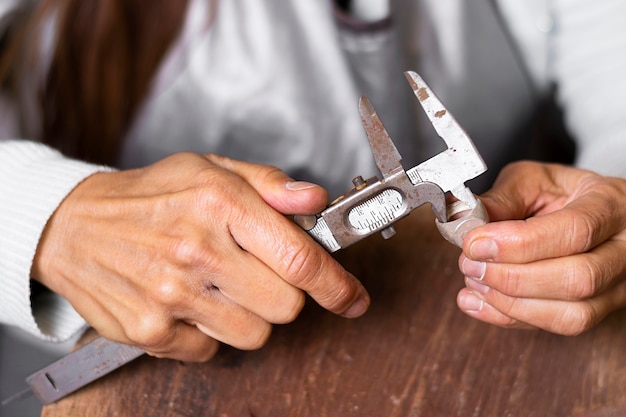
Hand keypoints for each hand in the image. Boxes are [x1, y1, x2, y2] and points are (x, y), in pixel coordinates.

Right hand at [32, 153, 369, 360]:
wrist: (74, 227)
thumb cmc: (149, 195)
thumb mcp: (210, 169)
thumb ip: (269, 184)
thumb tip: (315, 202)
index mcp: (220, 204)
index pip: (300, 258)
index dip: (337, 285)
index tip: (353, 299)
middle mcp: (197, 251)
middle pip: (287, 307)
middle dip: (285, 295)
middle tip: (260, 275)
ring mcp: (171, 295)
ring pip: (255, 335)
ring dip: (249, 316)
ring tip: (219, 286)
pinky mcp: (150, 331)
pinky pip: (211, 351)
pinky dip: (209, 333)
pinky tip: (189, 303)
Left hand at [456, 161, 625, 334]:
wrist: (592, 213)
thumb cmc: (563, 194)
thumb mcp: (533, 180)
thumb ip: (502, 199)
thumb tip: (466, 219)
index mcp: (611, 205)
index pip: (574, 231)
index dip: (518, 244)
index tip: (474, 244)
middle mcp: (624, 250)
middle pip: (577, 279)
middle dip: (511, 277)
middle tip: (470, 264)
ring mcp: (618, 286)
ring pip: (573, 315)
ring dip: (511, 304)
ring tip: (474, 282)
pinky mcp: (601, 311)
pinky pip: (560, 328)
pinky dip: (511, 319)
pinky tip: (478, 303)